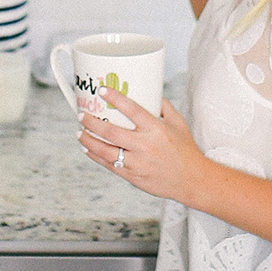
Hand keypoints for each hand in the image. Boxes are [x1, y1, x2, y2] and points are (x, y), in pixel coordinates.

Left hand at [79, 91, 208, 205]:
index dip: (114, 98)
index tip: (101, 90)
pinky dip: (96, 157)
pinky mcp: (133, 176)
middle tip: (82, 115)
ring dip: (89, 141)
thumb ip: (164, 106)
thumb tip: (150, 92)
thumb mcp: (179, 123)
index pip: (131, 109)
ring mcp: (137, 162)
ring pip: (106, 151)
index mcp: (156, 129)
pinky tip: (88, 149)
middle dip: (92, 122)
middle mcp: (145, 145)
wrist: (192, 180)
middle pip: (111, 131)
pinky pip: (110, 165)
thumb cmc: (185, 150)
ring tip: (79, 132)